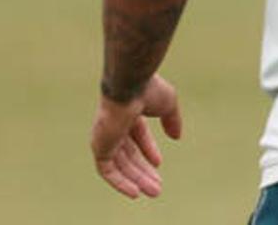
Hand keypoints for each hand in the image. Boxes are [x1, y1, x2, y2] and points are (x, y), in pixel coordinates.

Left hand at [91, 75, 182, 198]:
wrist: (129, 86)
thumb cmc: (149, 90)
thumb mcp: (168, 105)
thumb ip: (172, 121)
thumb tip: (177, 137)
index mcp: (128, 114)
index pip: (137, 137)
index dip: (148, 151)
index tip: (159, 164)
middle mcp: (114, 127)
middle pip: (129, 155)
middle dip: (143, 171)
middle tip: (157, 187)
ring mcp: (105, 138)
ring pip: (121, 166)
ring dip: (137, 180)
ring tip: (153, 192)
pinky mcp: (100, 147)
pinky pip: (107, 171)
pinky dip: (120, 182)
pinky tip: (135, 192)